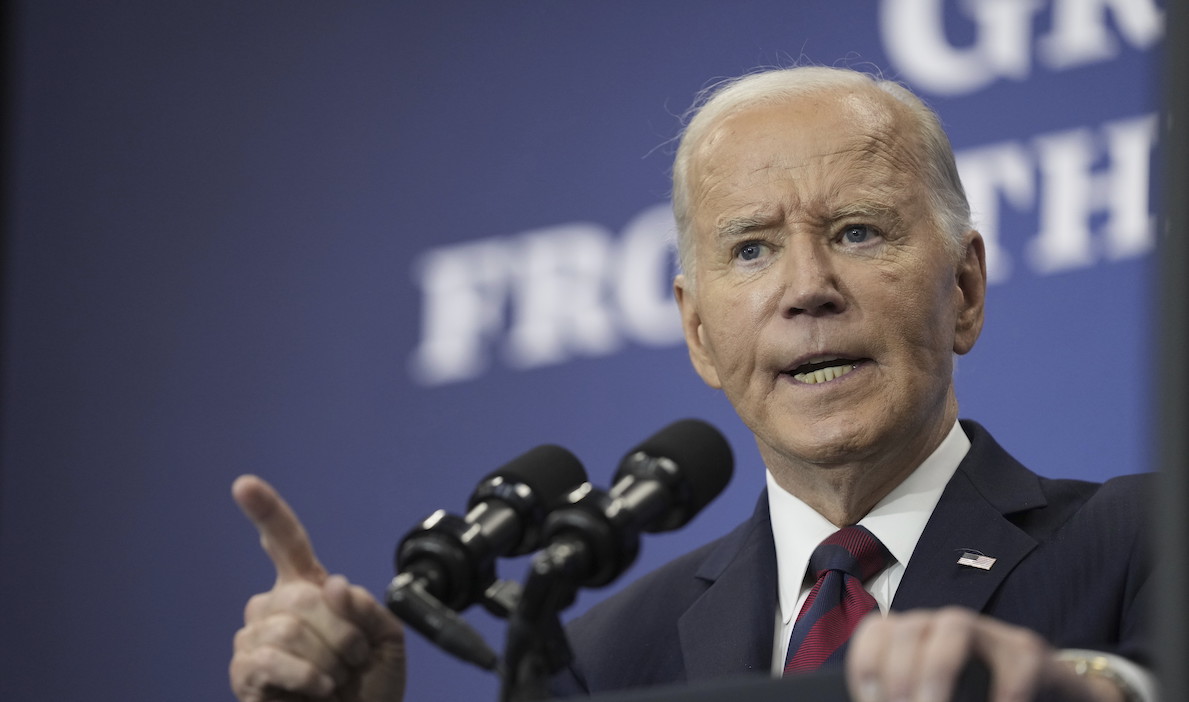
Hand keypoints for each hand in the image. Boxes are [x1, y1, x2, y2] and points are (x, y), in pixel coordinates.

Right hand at [229, 475, 405, 701]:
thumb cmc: (369, 687)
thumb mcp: (386, 638)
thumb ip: (367, 606)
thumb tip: (332, 585)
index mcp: (309, 589)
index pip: (286, 543)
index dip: (267, 513)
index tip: (244, 484)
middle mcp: (274, 606)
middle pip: (304, 596)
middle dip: (343, 632)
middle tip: (355, 661)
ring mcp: (254, 638)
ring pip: (289, 628)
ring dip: (328, 659)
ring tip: (336, 681)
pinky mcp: (245, 671)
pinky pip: (272, 659)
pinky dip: (307, 676)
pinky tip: (318, 690)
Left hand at [846, 607, 1125, 701]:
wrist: (1049, 699)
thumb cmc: (979, 700)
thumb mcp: (939, 697)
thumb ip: (913, 696)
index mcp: (918, 639)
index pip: (877, 631)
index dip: (866, 666)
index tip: (872, 701)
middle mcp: (947, 628)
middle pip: (908, 628)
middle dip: (898, 674)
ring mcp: (991, 636)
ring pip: (955, 626)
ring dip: (937, 669)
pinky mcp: (1031, 653)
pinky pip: (1018, 662)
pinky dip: (1005, 692)